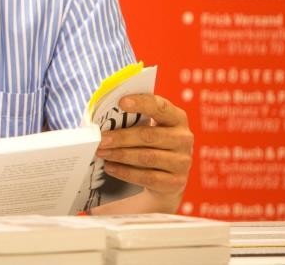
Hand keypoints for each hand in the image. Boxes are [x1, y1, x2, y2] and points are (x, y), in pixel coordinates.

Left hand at [94, 94, 193, 211]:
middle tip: (101, 139)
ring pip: (147, 157)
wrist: (166, 175)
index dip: (141, 103)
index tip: (121, 102)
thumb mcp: (146, 126)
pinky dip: (126, 172)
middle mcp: (183, 138)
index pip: (160, 106)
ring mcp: (182, 162)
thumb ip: (132, 118)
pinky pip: (148, 177)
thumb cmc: (149, 142)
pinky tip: (110, 167)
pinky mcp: (176, 182)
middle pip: (150, 135)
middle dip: (121, 137)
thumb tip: (101, 117)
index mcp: (177, 118)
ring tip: (101, 152)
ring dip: (120, 155)